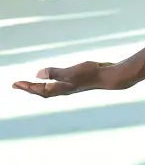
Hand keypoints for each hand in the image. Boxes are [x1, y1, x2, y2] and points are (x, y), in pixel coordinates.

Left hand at [13, 61, 127, 97]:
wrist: (109, 77)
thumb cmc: (91, 73)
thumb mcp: (71, 72)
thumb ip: (55, 73)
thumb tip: (37, 74)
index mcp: (61, 88)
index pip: (39, 89)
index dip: (27, 87)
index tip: (15, 84)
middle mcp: (64, 89)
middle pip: (43, 92)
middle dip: (30, 88)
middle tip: (18, 85)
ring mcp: (71, 86)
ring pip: (51, 89)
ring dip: (40, 87)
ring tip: (32, 84)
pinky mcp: (77, 81)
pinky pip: (58, 84)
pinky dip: (51, 82)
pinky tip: (54, 78)